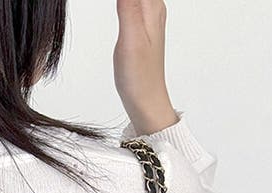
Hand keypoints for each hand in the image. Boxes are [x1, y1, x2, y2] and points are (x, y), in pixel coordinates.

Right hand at [114, 0, 178, 133]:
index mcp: (152, 6)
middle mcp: (154, 6)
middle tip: (117, 5)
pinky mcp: (140, 25)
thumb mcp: (131, 39)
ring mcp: (148, 16)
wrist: (146, 102)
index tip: (119, 1)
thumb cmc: (139, 77)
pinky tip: (119, 3)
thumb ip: (128, 5)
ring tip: (117, 4)